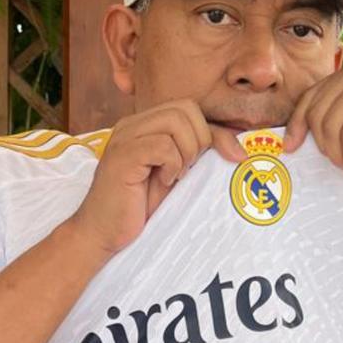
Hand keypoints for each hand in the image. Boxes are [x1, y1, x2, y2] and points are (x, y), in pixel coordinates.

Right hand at [67, 99, 244, 256]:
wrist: (104, 233)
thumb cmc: (140, 207)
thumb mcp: (177, 174)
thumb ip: (198, 154)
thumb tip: (238, 148)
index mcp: (145, 125)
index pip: (190, 108)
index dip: (214, 132)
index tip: (223, 159)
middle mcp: (132, 124)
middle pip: (186, 108)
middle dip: (200, 140)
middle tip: (188, 169)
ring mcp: (125, 138)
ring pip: (176, 121)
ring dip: (186, 152)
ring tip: (175, 176)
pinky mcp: (122, 157)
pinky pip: (162, 145)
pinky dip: (172, 165)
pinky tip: (164, 182)